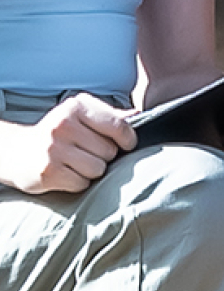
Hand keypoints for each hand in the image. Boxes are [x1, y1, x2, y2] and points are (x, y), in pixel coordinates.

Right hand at [0, 94, 136, 194]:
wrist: (17, 151)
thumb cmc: (58, 132)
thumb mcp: (80, 115)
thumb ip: (109, 115)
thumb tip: (138, 116)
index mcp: (76, 107)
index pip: (118, 125)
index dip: (128, 139)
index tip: (127, 145)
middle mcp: (63, 125)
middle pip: (109, 151)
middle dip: (104, 156)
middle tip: (86, 152)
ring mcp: (54, 149)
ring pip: (98, 169)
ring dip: (92, 171)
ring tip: (76, 163)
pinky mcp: (49, 171)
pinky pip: (82, 183)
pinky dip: (78, 182)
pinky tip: (66, 173)